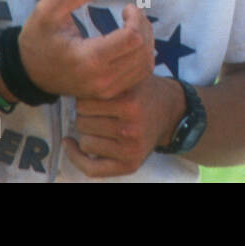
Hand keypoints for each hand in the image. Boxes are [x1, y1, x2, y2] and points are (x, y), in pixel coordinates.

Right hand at [19, 0, 154, 99]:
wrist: (28, 72)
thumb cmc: (38, 38)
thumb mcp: (47, 10)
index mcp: (88, 58)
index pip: (132, 38)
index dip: (137, 19)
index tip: (127, 8)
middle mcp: (101, 78)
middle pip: (142, 52)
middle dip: (144, 28)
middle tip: (133, 15)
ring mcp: (106, 90)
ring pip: (144, 66)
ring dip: (147, 42)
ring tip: (134, 27)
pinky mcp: (108, 94)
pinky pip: (138, 77)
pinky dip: (142, 57)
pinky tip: (132, 44)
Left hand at [64, 75, 184, 177]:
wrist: (173, 112)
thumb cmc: (146, 92)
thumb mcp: (131, 78)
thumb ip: (106, 80)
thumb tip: (72, 84)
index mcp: (129, 104)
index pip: (83, 103)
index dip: (83, 99)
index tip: (90, 98)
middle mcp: (130, 128)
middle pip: (82, 123)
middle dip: (85, 116)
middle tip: (96, 112)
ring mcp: (130, 149)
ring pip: (85, 142)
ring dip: (87, 133)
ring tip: (98, 125)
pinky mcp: (130, 164)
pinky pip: (91, 167)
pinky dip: (76, 157)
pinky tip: (70, 144)